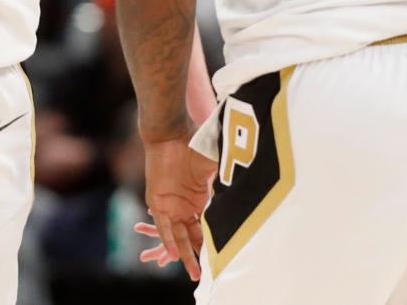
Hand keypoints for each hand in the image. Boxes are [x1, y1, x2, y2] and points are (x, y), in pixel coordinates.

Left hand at [140, 136, 216, 280]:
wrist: (170, 133)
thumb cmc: (194, 143)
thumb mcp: (216, 164)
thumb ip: (228, 176)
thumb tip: (249, 179)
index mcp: (200, 198)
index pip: (207, 225)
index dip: (214, 240)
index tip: (224, 255)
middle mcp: (185, 206)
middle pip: (194, 236)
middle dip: (202, 254)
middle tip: (210, 272)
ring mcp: (171, 206)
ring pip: (179, 237)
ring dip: (186, 255)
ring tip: (195, 273)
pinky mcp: (157, 203)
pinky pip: (163, 227)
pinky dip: (169, 240)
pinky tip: (175, 255)